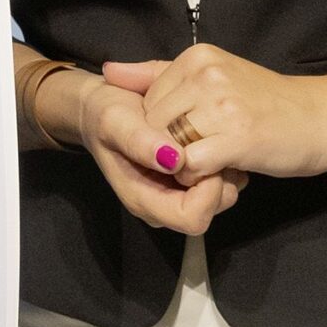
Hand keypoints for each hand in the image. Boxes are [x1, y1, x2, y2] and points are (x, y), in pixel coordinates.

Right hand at [57, 69, 245, 234]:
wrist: (101, 109)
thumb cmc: (105, 116)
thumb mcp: (114, 122)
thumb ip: (139, 141)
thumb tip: (175, 160)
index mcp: (144, 200)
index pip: (192, 217)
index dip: (206, 191)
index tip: (200, 155)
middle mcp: (165, 204)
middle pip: (214, 208)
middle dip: (220, 177)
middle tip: (210, 142)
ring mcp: (179, 194)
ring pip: (225, 195)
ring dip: (225, 167)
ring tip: (210, 137)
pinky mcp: (191, 181)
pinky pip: (224, 180)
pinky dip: (224, 160)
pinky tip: (211, 138)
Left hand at [103, 47, 326, 181]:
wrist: (325, 118)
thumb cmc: (267, 103)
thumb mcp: (212, 77)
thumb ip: (157, 74)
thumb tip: (109, 72)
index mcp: (196, 57)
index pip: (147, 100)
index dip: (163, 127)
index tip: (197, 131)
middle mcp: (205, 74)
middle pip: (152, 124)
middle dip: (170, 147)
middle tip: (209, 148)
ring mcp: (221, 104)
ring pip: (168, 145)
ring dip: (186, 164)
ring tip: (219, 157)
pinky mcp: (237, 137)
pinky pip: (190, 165)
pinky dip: (200, 176)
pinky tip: (226, 168)